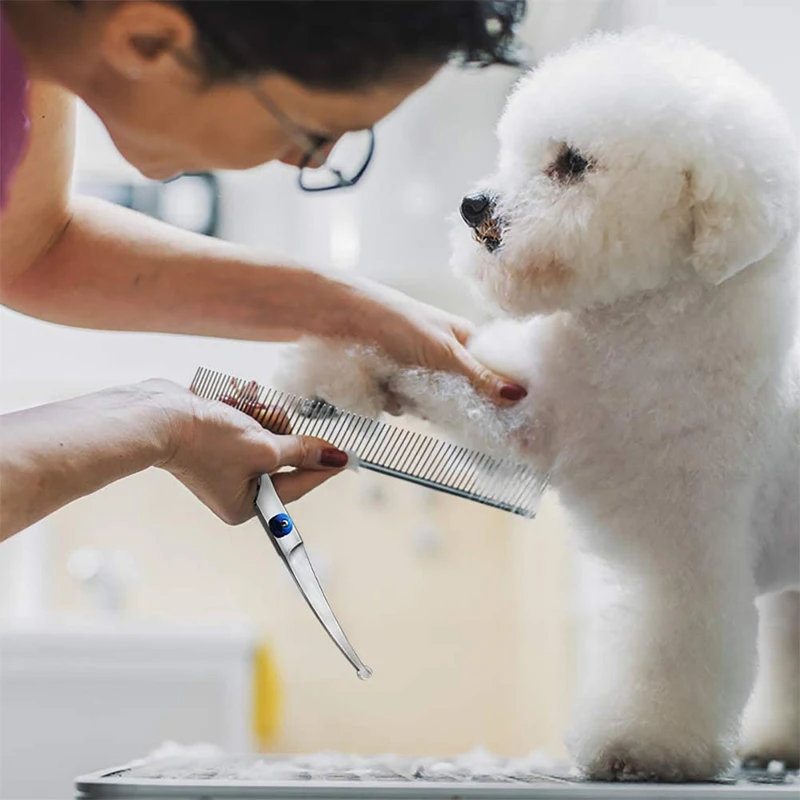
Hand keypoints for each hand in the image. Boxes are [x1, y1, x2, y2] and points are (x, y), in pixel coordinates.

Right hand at [145, 380, 347, 524]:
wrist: (159, 414)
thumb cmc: (207, 440)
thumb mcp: (264, 448)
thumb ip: (302, 451)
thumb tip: (334, 457)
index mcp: (246, 504)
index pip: (299, 484)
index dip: (324, 466)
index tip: (347, 455)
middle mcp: (235, 487)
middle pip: (282, 455)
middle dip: (277, 430)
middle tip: (267, 420)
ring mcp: (224, 461)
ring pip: (266, 432)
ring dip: (258, 415)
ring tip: (242, 408)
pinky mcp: (216, 437)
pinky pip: (245, 420)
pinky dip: (242, 408)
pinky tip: (230, 399)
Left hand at [344, 279, 526, 405]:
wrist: (338, 317)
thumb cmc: (394, 320)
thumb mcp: (443, 351)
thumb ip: (479, 377)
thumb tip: (519, 395)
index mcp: (467, 339)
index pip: (498, 373)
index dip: (506, 398)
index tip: (516, 425)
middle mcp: (446, 356)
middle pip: (467, 396)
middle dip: (458, 406)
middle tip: (445, 404)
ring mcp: (420, 371)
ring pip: (434, 405)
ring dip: (421, 404)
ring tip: (404, 383)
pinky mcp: (395, 383)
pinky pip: (406, 406)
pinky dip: (397, 403)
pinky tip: (387, 389)